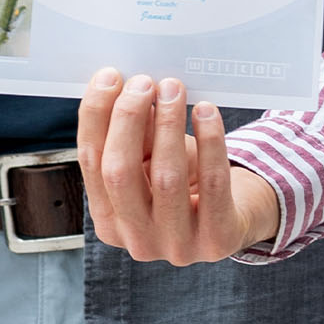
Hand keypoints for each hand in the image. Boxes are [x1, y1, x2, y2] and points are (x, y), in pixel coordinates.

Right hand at [78, 67, 280, 262]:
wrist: (232, 217)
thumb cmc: (182, 181)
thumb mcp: (149, 160)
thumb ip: (132, 134)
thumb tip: (125, 87)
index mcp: (108, 221)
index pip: (91, 162)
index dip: (96, 116)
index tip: (109, 77)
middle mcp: (137, 240)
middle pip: (119, 172)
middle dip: (128, 118)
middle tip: (144, 82)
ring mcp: (178, 246)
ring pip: (165, 177)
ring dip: (167, 123)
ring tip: (173, 89)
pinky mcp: (218, 240)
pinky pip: (213, 184)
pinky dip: (210, 140)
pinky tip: (205, 111)